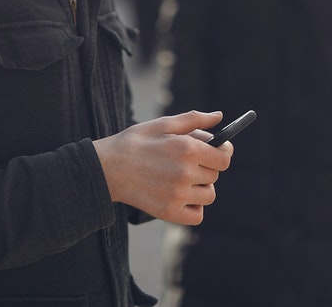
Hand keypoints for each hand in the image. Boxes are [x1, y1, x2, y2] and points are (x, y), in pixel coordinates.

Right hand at [93, 110, 232, 225]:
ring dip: (201, 187)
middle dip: (206, 167)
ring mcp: (178, 195)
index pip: (224, 158)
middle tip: (187, 162)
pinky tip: (180, 196)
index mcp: (187, 149)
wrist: (106, 168)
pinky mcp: (169, 212)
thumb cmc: (135, 143)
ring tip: (182, 179)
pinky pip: (197, 215)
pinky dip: (194, 207)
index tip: (216, 152)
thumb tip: (219, 116)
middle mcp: (186, 173)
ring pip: (208, 195)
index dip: (222, 153)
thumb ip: (194, 119)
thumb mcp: (163, 123)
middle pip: (215, 175)